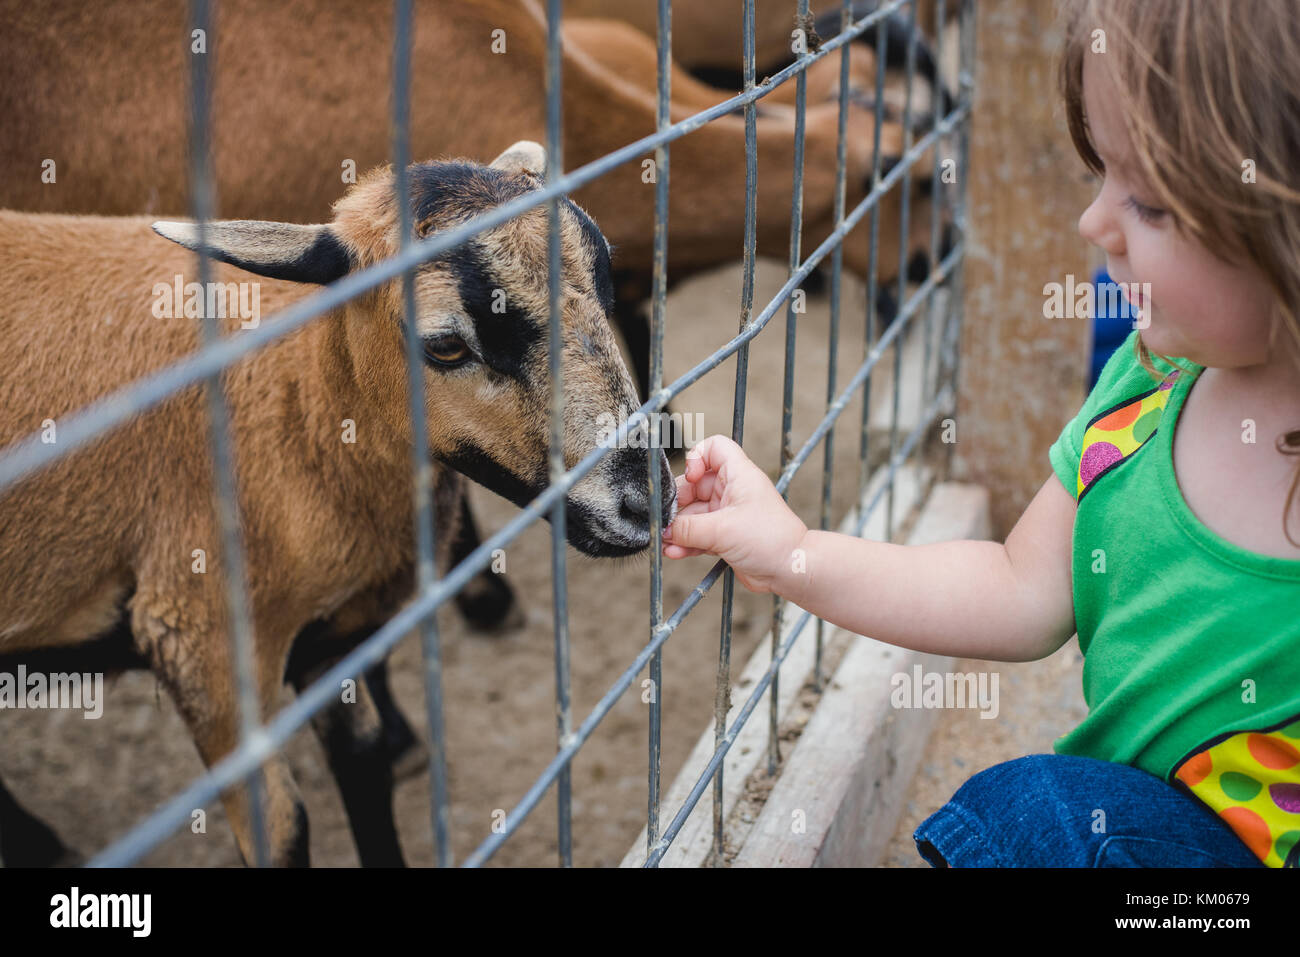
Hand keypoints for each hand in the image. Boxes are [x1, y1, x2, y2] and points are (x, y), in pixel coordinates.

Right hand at [662, 434, 808, 596]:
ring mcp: (728, 514)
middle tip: (664, 522)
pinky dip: (686, 543)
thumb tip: (663, 529)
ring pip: (693, 514)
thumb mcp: (723, 530)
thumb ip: (688, 529)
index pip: (714, 448)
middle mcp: (732, 491)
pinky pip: (698, 534)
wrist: (792, 570)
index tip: (690, 477)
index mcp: (739, 475)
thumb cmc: (771, 540)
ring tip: (666, 543)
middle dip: (677, 504)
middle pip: (694, 486)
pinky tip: (674, 552)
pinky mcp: (725, 536)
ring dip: (678, 528)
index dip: (696, 457)